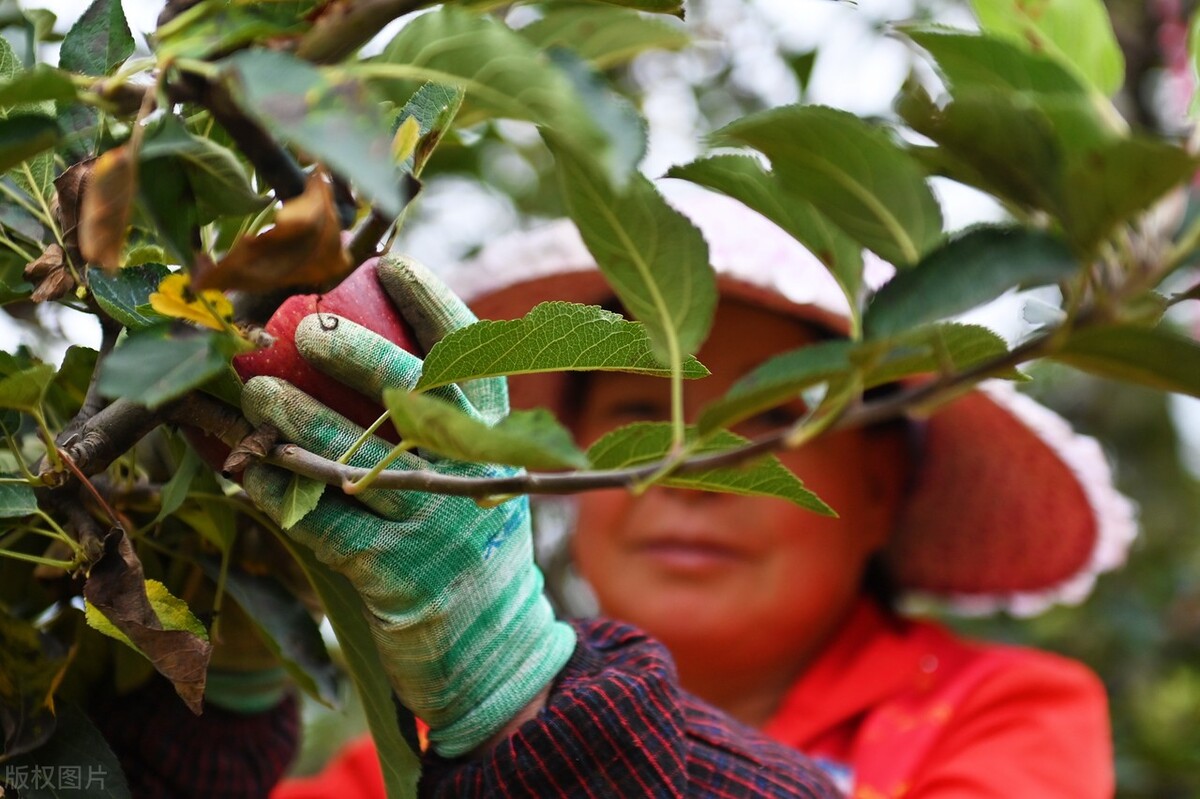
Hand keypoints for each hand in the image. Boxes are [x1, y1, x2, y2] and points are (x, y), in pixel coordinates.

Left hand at [240, 256, 575, 757]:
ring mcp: (432, 523)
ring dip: (297, 420)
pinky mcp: (393, 573)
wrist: (491, 643)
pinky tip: (242, 470)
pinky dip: (276, 494)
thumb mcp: (480, 473)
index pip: (470, 355)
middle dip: (360, 353)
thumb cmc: (469, 540)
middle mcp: (469, 472)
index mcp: (493, 438)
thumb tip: (364, 342)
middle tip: (308, 323)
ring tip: (253, 390)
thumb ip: (445, 419)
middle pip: (416, 396)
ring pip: (356, 458)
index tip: (388, 266)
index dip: (431, 304)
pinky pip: (320, 524)